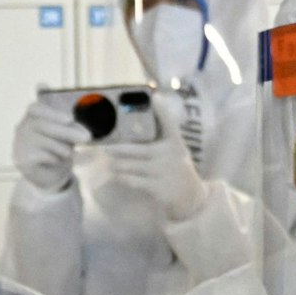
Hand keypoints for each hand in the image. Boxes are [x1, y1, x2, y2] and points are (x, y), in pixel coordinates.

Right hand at [12, 101, 82, 192]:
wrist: (48, 176)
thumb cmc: (58, 149)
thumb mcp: (67, 135)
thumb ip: (73, 130)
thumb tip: (84, 134)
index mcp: (31, 116)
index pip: (36, 109)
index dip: (52, 113)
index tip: (70, 119)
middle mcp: (21, 128)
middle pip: (42, 125)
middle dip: (66, 132)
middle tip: (87, 138)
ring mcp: (19, 144)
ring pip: (43, 141)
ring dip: (62, 148)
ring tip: (68, 153)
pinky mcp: (21, 160)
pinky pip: (42, 156)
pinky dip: (55, 159)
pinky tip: (55, 161)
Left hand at [101, 100, 206, 220]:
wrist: (191, 198)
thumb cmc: (177, 169)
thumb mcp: (176, 151)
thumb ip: (163, 137)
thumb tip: (147, 118)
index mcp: (175, 143)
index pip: (170, 124)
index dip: (163, 110)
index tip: (155, 96)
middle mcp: (170, 155)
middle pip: (138, 149)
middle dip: (118, 148)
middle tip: (104, 147)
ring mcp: (163, 172)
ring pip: (132, 166)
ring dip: (117, 164)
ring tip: (107, 162)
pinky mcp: (157, 187)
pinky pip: (134, 181)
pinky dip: (124, 178)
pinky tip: (116, 176)